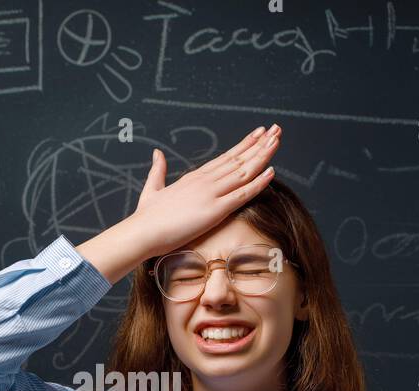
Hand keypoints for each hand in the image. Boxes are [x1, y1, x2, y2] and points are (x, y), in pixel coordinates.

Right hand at [131, 124, 280, 258]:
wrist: (141, 231)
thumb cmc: (146, 216)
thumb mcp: (153, 188)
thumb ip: (158, 170)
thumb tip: (157, 153)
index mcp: (194, 177)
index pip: (225, 157)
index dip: (244, 145)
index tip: (258, 134)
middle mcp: (205, 180)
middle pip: (238, 159)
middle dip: (259, 144)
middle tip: (276, 130)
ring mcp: (211, 194)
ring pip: (243, 172)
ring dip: (262, 156)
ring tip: (277, 141)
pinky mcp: (214, 210)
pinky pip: (242, 195)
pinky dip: (258, 183)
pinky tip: (271, 172)